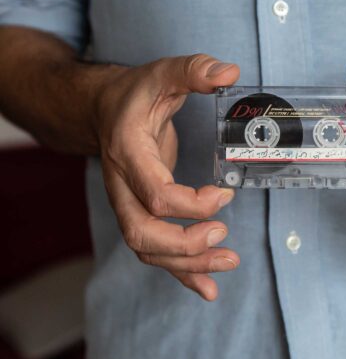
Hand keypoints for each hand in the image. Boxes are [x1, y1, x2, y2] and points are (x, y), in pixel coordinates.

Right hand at [94, 54, 239, 300]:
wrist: (103, 110)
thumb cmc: (135, 95)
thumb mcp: (163, 73)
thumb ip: (193, 70)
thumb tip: (229, 72)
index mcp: (128, 153)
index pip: (155, 194)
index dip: (192, 204)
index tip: (224, 193)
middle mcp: (122, 186)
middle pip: (143, 234)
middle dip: (185, 245)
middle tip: (223, 235)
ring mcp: (128, 203)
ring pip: (148, 249)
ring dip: (188, 265)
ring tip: (228, 263)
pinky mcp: (141, 211)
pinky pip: (156, 251)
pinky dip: (181, 273)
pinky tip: (208, 287)